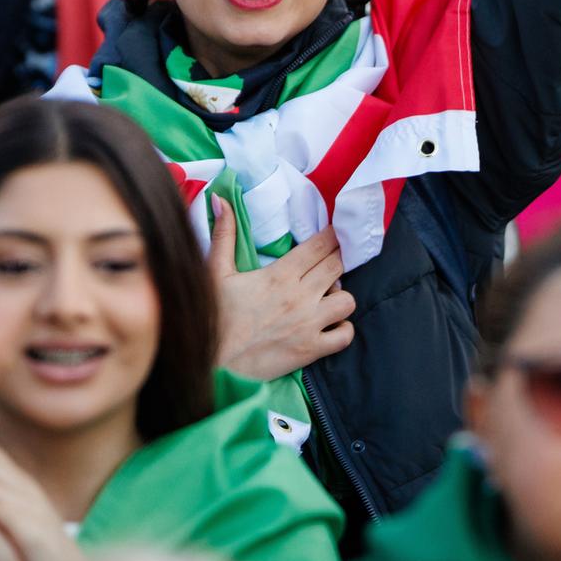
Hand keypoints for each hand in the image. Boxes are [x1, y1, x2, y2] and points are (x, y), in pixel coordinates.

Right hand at [208, 196, 355, 379]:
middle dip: (339, 258)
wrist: (213, 362)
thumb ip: (224, 234)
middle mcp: (300, 297)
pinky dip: (342, 328)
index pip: (320, 246)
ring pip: (347, 299)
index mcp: (280, 275)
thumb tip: (219, 198)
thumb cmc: (214, 315)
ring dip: (340, 294)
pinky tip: (329, 323)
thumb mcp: (216, 271)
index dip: (333, 236)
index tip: (335, 232)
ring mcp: (309, 325)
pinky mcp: (312, 350)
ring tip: (327, 295)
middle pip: (338, 266)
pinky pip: (345, 335)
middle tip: (332, 258)